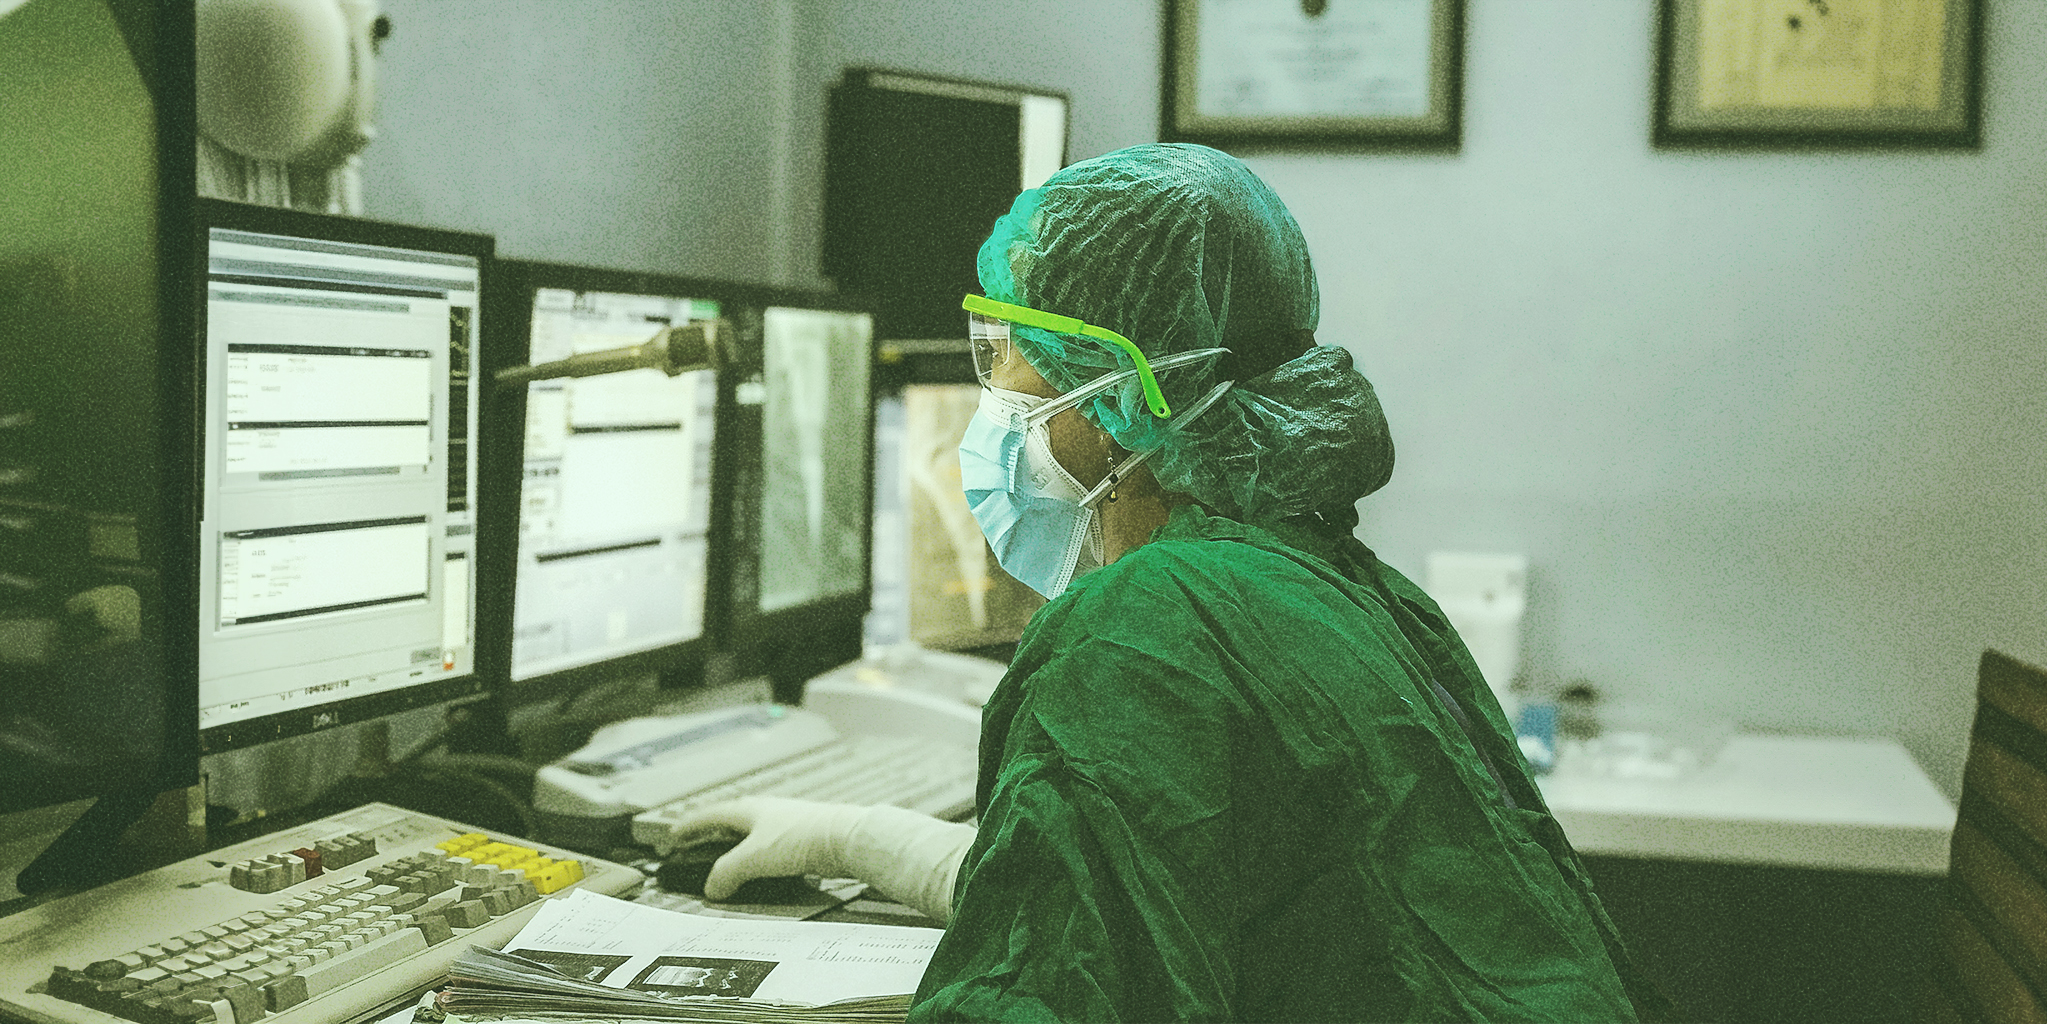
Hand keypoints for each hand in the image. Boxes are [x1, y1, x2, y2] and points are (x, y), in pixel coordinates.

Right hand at [666, 797, 978, 922]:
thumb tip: (711, 889)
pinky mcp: (804, 840)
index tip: (673, 834)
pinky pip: (770, 848)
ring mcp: (787, 824)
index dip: (690, 825)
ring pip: (752, 834)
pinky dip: (757, 858)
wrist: (849, 838)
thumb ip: (726, 873)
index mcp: (750, 810)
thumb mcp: (754, 858)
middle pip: (731, 821)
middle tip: (695, 846)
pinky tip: (761, 871)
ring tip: (724, 863)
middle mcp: (768, 812)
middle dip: (711, 834)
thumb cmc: (803, 839)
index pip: (711, 815)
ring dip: (735, 847)